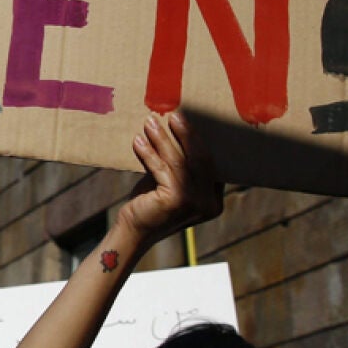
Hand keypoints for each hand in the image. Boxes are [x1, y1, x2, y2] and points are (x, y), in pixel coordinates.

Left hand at [112, 112, 222, 250]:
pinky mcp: (175, 200)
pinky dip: (149, 153)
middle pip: (200, 160)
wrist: (133, 232)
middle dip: (187, 135)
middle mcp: (209, 203)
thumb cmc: (151, 204)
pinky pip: (162, 169)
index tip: (187, 121)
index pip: (211, 164)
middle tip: (175, 115)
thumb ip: (179, 165)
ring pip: (180, 162)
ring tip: (151, 123)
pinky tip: (138, 141)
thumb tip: (177, 128)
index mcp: (214, 201)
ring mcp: (194, 203)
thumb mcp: (170, 183)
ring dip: (164, 139)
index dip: (200, 141)